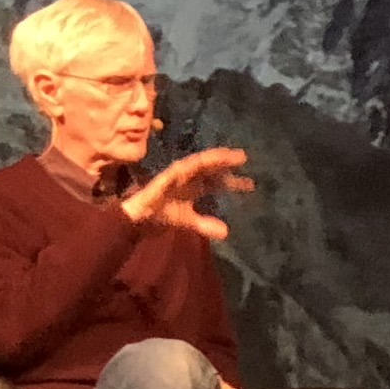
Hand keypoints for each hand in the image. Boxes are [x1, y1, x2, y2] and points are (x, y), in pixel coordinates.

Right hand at [121, 146, 247, 240]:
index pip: (217, 182)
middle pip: (212, 168)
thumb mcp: (188, 222)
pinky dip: (196, 163)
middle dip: (227, 164)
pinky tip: (208, 160)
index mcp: (194, 187)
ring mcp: (179, 174)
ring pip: (201, 163)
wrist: (138, 219)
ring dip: (215, 158)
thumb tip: (226, 233)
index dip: (234, 182)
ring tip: (231, 155)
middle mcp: (189, 178)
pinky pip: (184, 167)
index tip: (251, 184)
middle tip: (244, 159)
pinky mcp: (168, 175)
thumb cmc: (161, 216)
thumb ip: (205, 225)